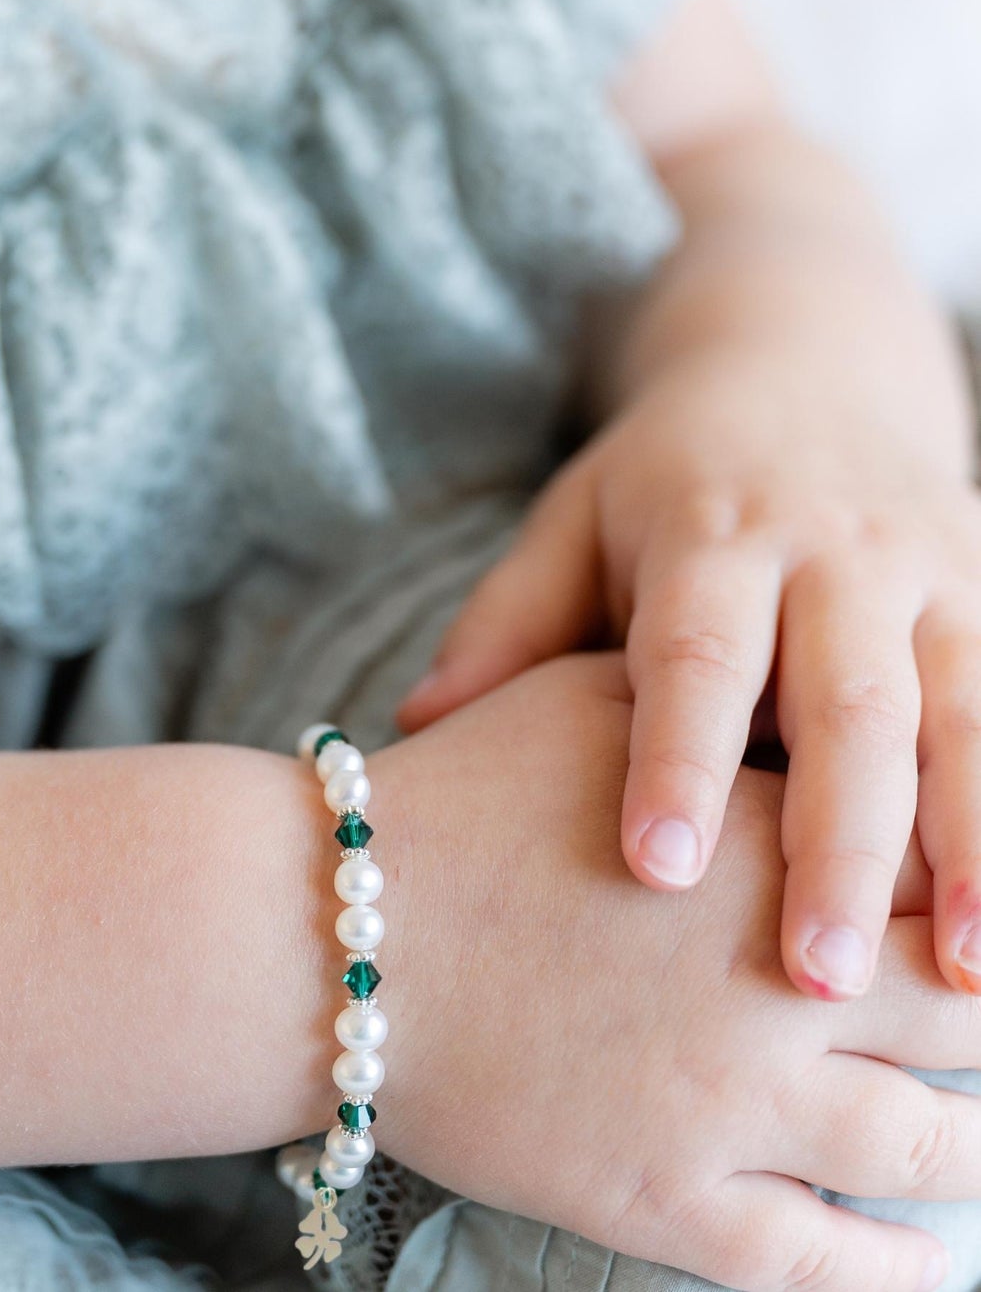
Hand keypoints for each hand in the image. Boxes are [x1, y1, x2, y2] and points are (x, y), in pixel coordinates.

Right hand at [381, 654, 978, 1291]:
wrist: (333, 928)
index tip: (976, 903)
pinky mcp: (664, 1199)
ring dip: (980, 1140)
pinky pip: (818, 1259)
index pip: (934, 869)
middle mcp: (775, 988)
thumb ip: (704, 707)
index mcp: (761, 851)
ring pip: (926, 1145)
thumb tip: (782, 716)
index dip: (971, 879)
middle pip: (964, 1013)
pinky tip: (930, 1259)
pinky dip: (891, 1266)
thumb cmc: (452, 802)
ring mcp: (729, 1107)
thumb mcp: (582, 701)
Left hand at [395, 360, 980, 1000]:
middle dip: (840, 846)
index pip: (696, 655)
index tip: (656, 870)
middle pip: (846, 706)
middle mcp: (834, 552)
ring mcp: (934, 570)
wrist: (805, 361)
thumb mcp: (574, 519)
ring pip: (965, 715)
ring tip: (965, 976)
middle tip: (817, 975)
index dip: (678, 760)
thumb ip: (507, 621)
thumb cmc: (666, 476)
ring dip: (971, 847)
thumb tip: (413, 724)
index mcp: (711, 534)